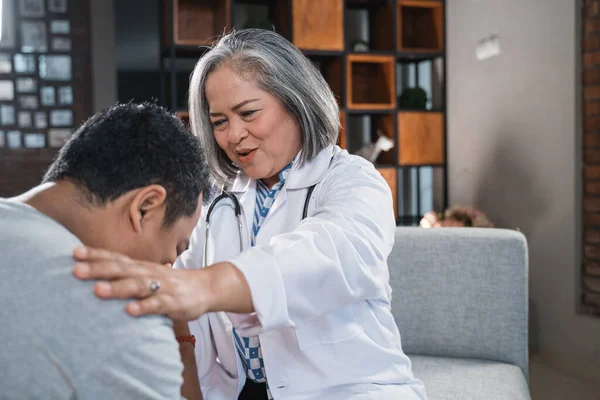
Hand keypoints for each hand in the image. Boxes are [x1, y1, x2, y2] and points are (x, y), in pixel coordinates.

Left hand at [72, 246, 210, 320]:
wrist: (206, 287)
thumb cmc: (171, 283)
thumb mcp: (148, 275)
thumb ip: (127, 276)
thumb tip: (96, 276)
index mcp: (141, 267)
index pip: (116, 258)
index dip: (96, 254)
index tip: (74, 252)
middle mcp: (149, 273)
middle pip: (122, 269)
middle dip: (98, 269)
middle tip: (76, 270)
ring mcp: (162, 287)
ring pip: (137, 285)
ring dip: (118, 287)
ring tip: (98, 290)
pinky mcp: (173, 302)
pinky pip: (157, 304)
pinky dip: (144, 307)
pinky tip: (130, 311)